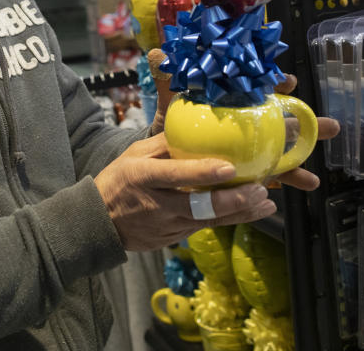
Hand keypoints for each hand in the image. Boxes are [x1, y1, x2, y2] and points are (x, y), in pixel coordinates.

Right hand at [94, 134, 276, 250]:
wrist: (99, 223)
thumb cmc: (119, 181)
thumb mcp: (134, 155)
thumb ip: (166, 144)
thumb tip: (197, 126)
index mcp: (143, 177)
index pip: (175, 175)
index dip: (203, 172)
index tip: (229, 167)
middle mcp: (155, 204)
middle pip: (198, 206)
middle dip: (231, 200)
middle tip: (258, 190)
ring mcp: (165, 226)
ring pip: (207, 222)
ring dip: (239, 213)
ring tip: (264, 202)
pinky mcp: (173, 239)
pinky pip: (204, 228)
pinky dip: (228, 219)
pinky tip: (249, 211)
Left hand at [142, 50, 338, 191]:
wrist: (164, 159)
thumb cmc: (170, 126)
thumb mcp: (167, 104)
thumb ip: (166, 82)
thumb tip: (155, 52)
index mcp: (233, 100)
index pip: (258, 86)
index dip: (275, 82)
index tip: (287, 82)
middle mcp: (247, 120)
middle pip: (280, 118)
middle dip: (306, 121)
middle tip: (330, 126)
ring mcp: (250, 145)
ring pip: (282, 149)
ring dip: (303, 158)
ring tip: (317, 174)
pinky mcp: (249, 167)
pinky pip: (270, 173)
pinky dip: (286, 180)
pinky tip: (306, 185)